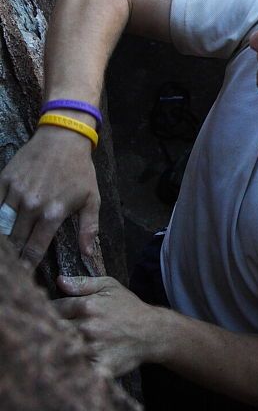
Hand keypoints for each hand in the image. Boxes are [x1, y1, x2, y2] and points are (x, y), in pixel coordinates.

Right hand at [0, 125, 99, 266]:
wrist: (64, 137)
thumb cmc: (80, 169)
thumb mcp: (92, 198)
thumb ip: (89, 228)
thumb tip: (88, 255)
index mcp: (53, 213)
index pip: (34, 249)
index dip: (27, 266)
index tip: (24, 277)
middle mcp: (31, 205)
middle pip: (14, 241)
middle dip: (11, 258)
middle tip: (10, 270)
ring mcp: (15, 193)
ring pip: (1, 225)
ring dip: (1, 240)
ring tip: (3, 254)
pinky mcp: (4, 180)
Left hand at [55, 275, 159, 375]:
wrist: (150, 332)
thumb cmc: (128, 306)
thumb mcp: (109, 286)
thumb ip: (83, 283)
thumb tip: (59, 280)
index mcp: (88, 306)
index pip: (55, 308)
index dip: (49, 310)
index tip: (47, 313)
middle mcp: (88, 327)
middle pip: (55, 329)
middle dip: (50, 328)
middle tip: (51, 329)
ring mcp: (93, 348)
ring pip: (62, 348)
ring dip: (59, 346)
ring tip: (62, 343)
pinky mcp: (99, 366)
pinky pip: (78, 370)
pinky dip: (72, 366)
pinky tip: (73, 361)